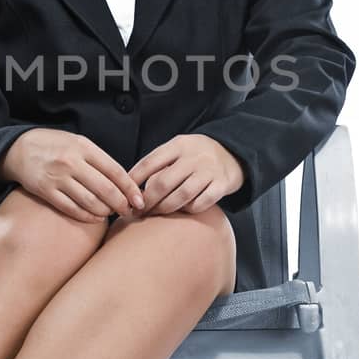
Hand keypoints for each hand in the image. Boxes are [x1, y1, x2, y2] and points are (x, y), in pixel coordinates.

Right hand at [0, 129, 146, 222]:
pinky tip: (94, 218)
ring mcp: (58, 178)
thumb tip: (123, 182)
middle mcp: (72, 162)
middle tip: (128, 212)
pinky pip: (71, 208)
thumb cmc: (54, 145)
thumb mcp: (77, 142)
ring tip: (110, 214)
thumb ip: (98, 159)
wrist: (18, 149)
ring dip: (105, 212)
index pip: (115, 171)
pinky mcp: (46, 191)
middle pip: (105, 189)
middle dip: (121, 204)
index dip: (130, 189)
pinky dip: (86, 216)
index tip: (140, 200)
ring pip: (90, 202)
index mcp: (84, 147)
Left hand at [127, 135, 245, 215]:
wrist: (233, 153)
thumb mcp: (177, 150)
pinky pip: (201, 203)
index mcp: (178, 145)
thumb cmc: (195, 156)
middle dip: (147, 200)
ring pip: (181, 195)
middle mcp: (194, 157)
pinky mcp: (222, 185)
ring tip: (156, 213)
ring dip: (164, 208)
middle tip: (138, 211)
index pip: (150, 162)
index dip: (134, 181)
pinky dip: (188, 210)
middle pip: (163, 182)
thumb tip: (132, 187)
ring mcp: (209, 171)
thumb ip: (159, 164)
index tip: (125, 195)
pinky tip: (182, 211)